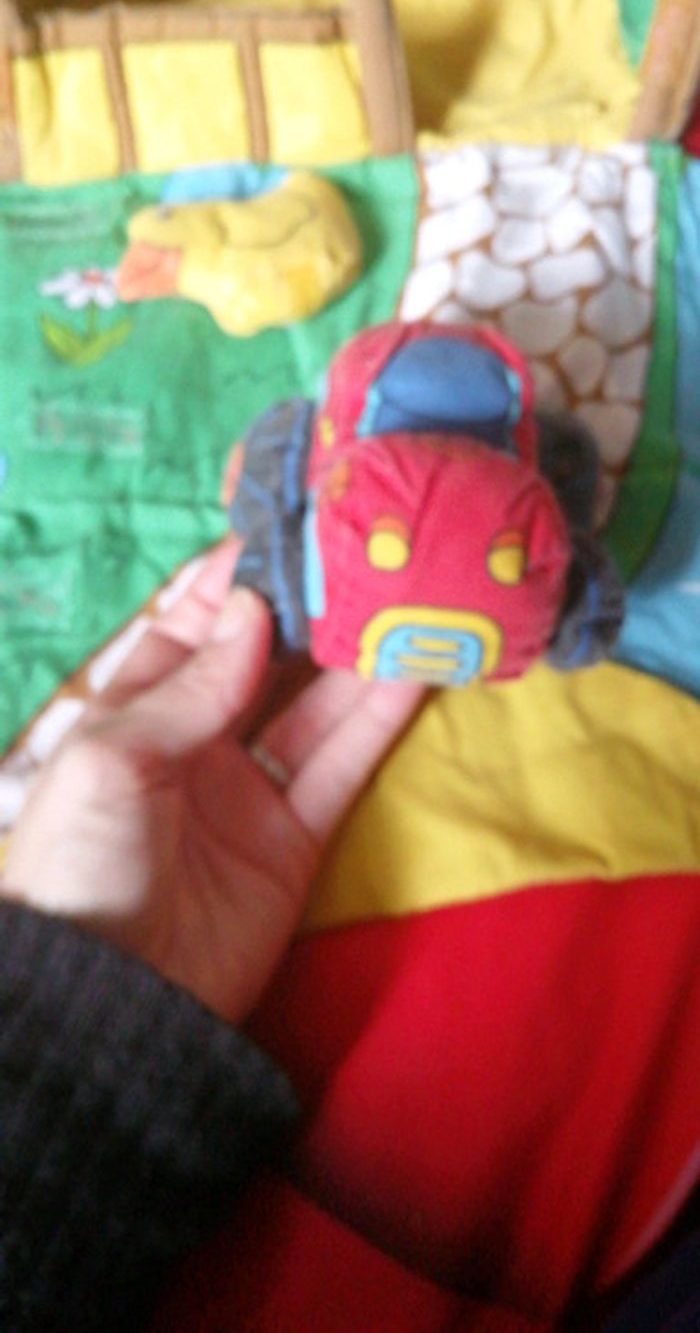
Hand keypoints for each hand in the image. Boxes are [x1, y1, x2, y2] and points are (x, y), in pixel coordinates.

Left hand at [2, 543, 422, 1021]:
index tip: (292, 527)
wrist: (110, 1003)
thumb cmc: (83, 864)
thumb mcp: (113, 761)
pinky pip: (344, 765)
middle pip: (265, 658)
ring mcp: (250, 787)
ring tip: (409, 599)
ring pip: (316, 705)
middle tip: (367, 554)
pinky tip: (416, 670)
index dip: (238, 578)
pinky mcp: (297, 837)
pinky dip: (381, 720)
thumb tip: (253, 611)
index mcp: (137, 709)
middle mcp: (198, 738)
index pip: (192, 623)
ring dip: (358, 656)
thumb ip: (191, 688)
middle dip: (310, 608)